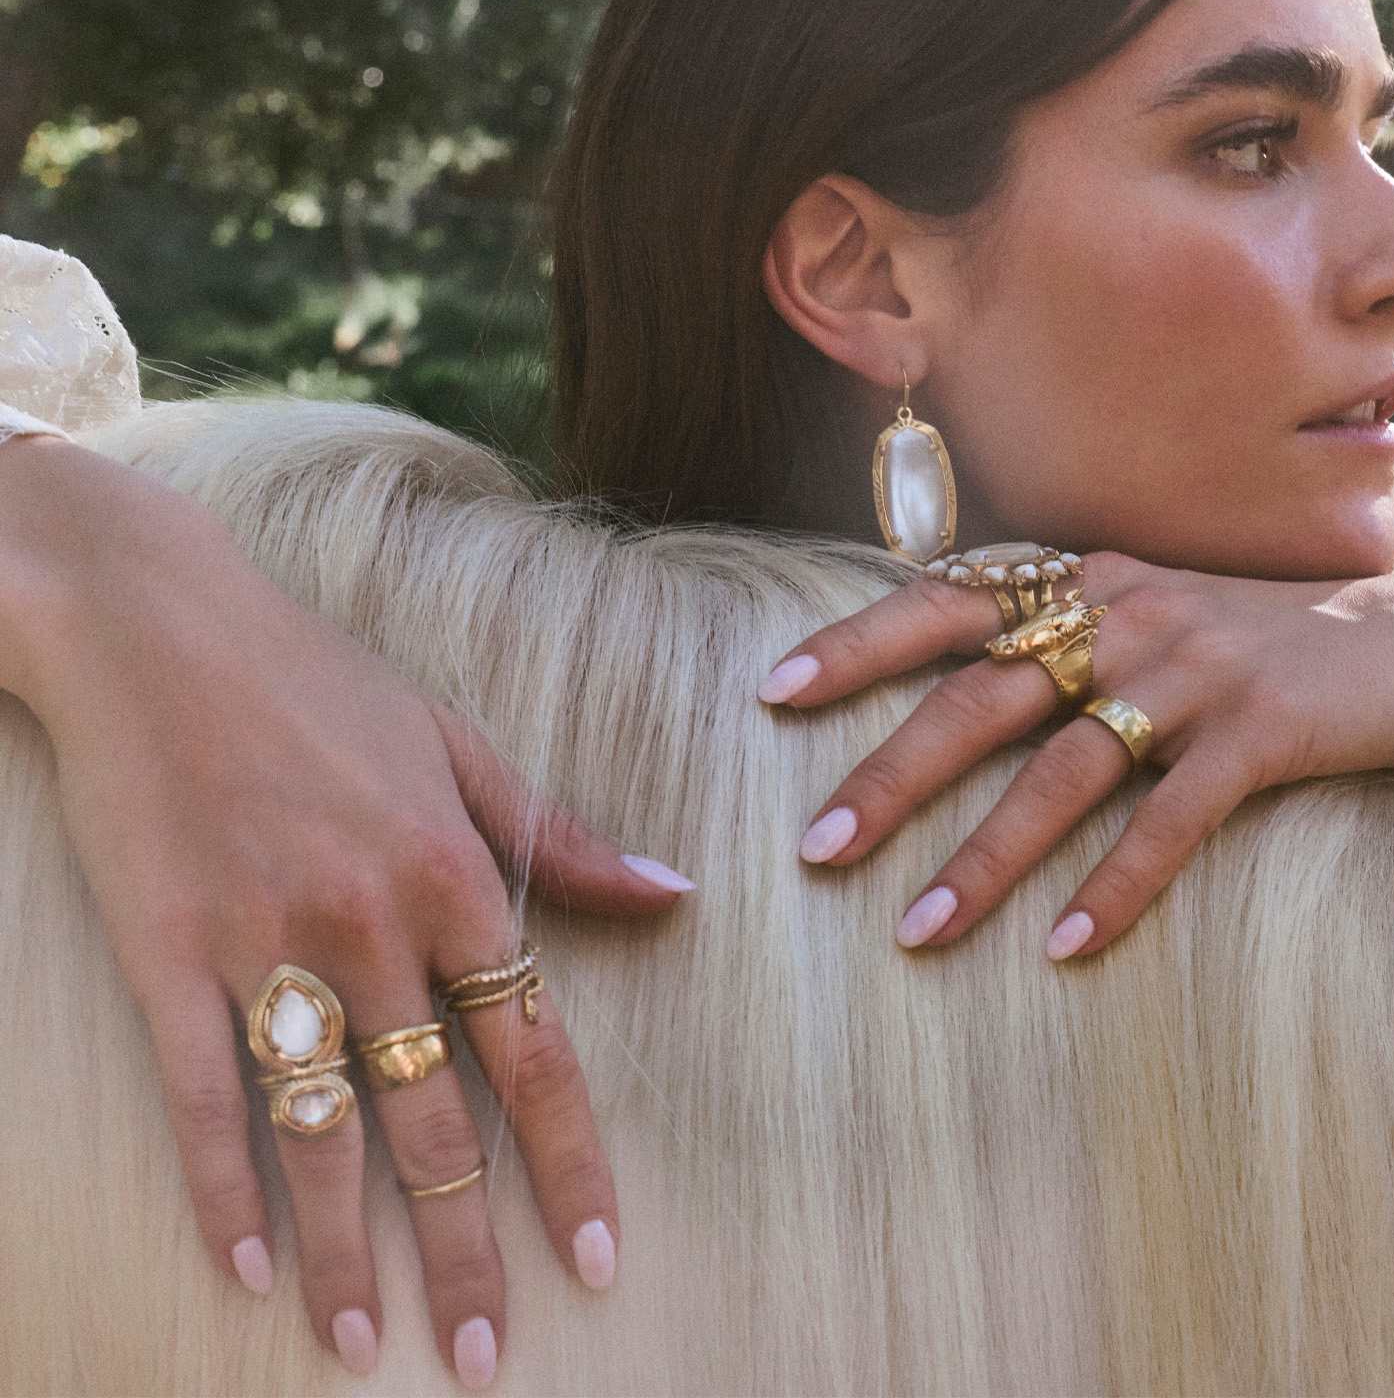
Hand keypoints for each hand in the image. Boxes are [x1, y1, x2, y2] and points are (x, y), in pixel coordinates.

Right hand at [0, 437, 693, 1384]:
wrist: (161, 627)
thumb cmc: (319, 683)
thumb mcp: (456, 743)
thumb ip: (559, 836)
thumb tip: (673, 894)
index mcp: (454, 870)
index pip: (536, 1046)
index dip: (572, 1162)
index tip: (598, 1257)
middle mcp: (374, 920)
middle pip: (436, 1115)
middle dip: (469, 1246)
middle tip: (486, 1356)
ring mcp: (267, 940)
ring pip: (322, 1129)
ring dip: (347, 1250)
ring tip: (368, 1348)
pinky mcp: (169, 952)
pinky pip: (203, 1096)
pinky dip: (224, 1189)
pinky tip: (245, 1269)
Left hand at [764, 550, 1393, 959]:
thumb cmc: (1254, 639)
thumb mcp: (1148, 610)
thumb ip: (1058, 630)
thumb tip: (944, 685)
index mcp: (1085, 580)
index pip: (948, 602)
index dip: (858, 643)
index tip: (774, 690)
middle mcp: (1125, 614)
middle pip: (981, 697)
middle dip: (890, 774)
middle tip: (815, 848)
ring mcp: (1193, 670)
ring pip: (1063, 769)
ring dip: (985, 856)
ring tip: (917, 931)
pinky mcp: (1263, 731)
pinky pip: (1172, 819)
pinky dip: (1115, 884)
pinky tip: (1064, 947)